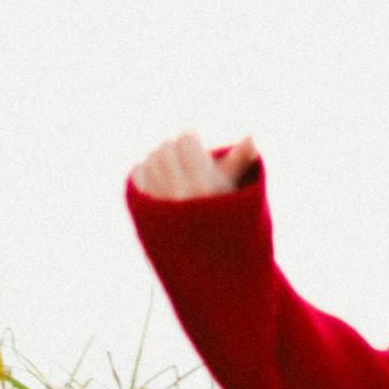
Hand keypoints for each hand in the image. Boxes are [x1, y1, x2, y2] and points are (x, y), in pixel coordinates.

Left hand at [131, 129, 258, 201]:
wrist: (203, 253)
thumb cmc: (224, 213)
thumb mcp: (236, 188)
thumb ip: (241, 160)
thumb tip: (250, 138)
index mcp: (204, 187)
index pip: (186, 143)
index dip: (190, 136)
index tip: (193, 137)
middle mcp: (179, 196)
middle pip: (167, 149)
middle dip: (175, 146)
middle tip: (183, 150)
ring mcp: (158, 205)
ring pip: (151, 159)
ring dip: (160, 155)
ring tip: (172, 162)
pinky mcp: (143, 212)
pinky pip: (138, 174)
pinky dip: (146, 168)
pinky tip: (158, 174)